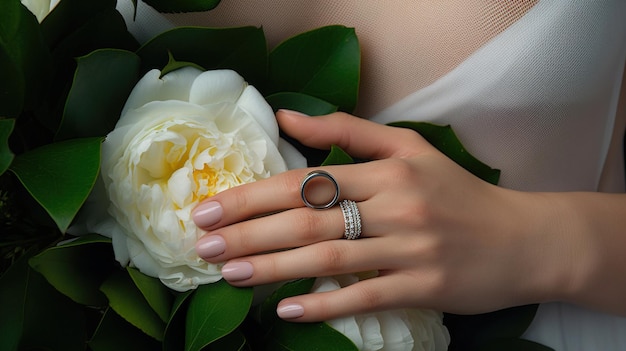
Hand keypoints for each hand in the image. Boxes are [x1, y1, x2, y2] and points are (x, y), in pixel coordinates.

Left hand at [191, 110, 567, 321]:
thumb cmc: (458, 193)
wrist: (523, 240)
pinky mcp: (422, 288)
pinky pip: (363, 296)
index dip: (254, 194)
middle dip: (249, 232)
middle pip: (308, 219)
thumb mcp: (410, 148)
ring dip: (272, 268)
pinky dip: (324, 304)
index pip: (308, 181)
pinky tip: (286, 310)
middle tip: (204, 245)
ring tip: (230, 274)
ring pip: (328, 258)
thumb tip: (287, 117)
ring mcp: (409, 250)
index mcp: (388, 170)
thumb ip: (348, 131)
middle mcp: (396, 206)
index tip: (211, 208)